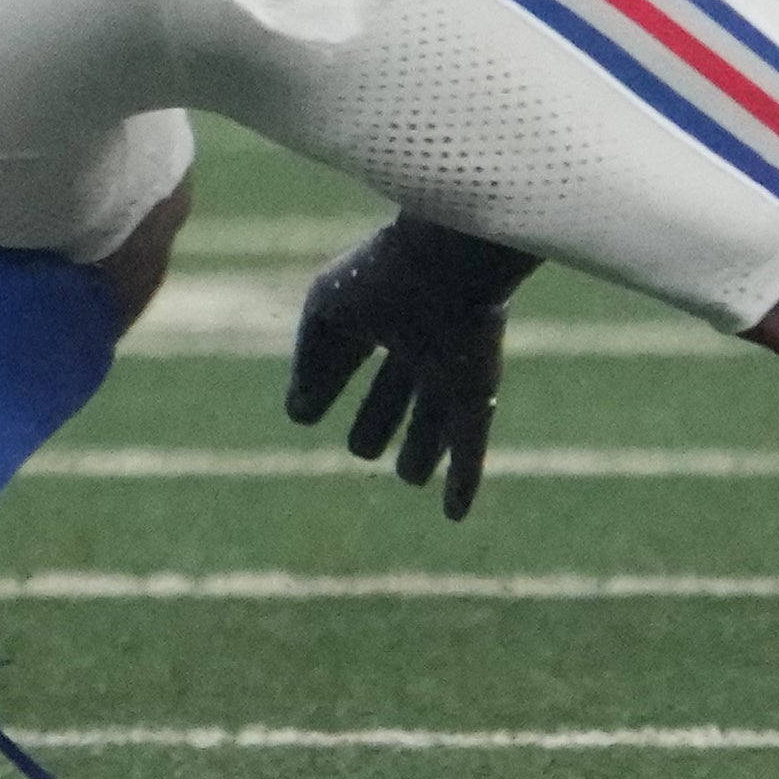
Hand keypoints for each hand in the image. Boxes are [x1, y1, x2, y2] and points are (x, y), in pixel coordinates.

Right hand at [285, 214, 544, 519]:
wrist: (450, 264)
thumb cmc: (384, 276)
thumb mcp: (327, 313)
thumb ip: (310, 361)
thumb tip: (299, 415)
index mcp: (380, 311)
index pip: (351, 355)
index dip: (330, 379)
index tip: (310, 407)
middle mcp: (418, 344)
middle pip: (395, 395)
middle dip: (379, 421)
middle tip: (364, 444)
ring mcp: (452, 371)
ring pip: (435, 424)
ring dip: (422, 454)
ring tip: (409, 474)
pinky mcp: (479, 394)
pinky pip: (472, 445)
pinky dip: (464, 481)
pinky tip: (455, 514)